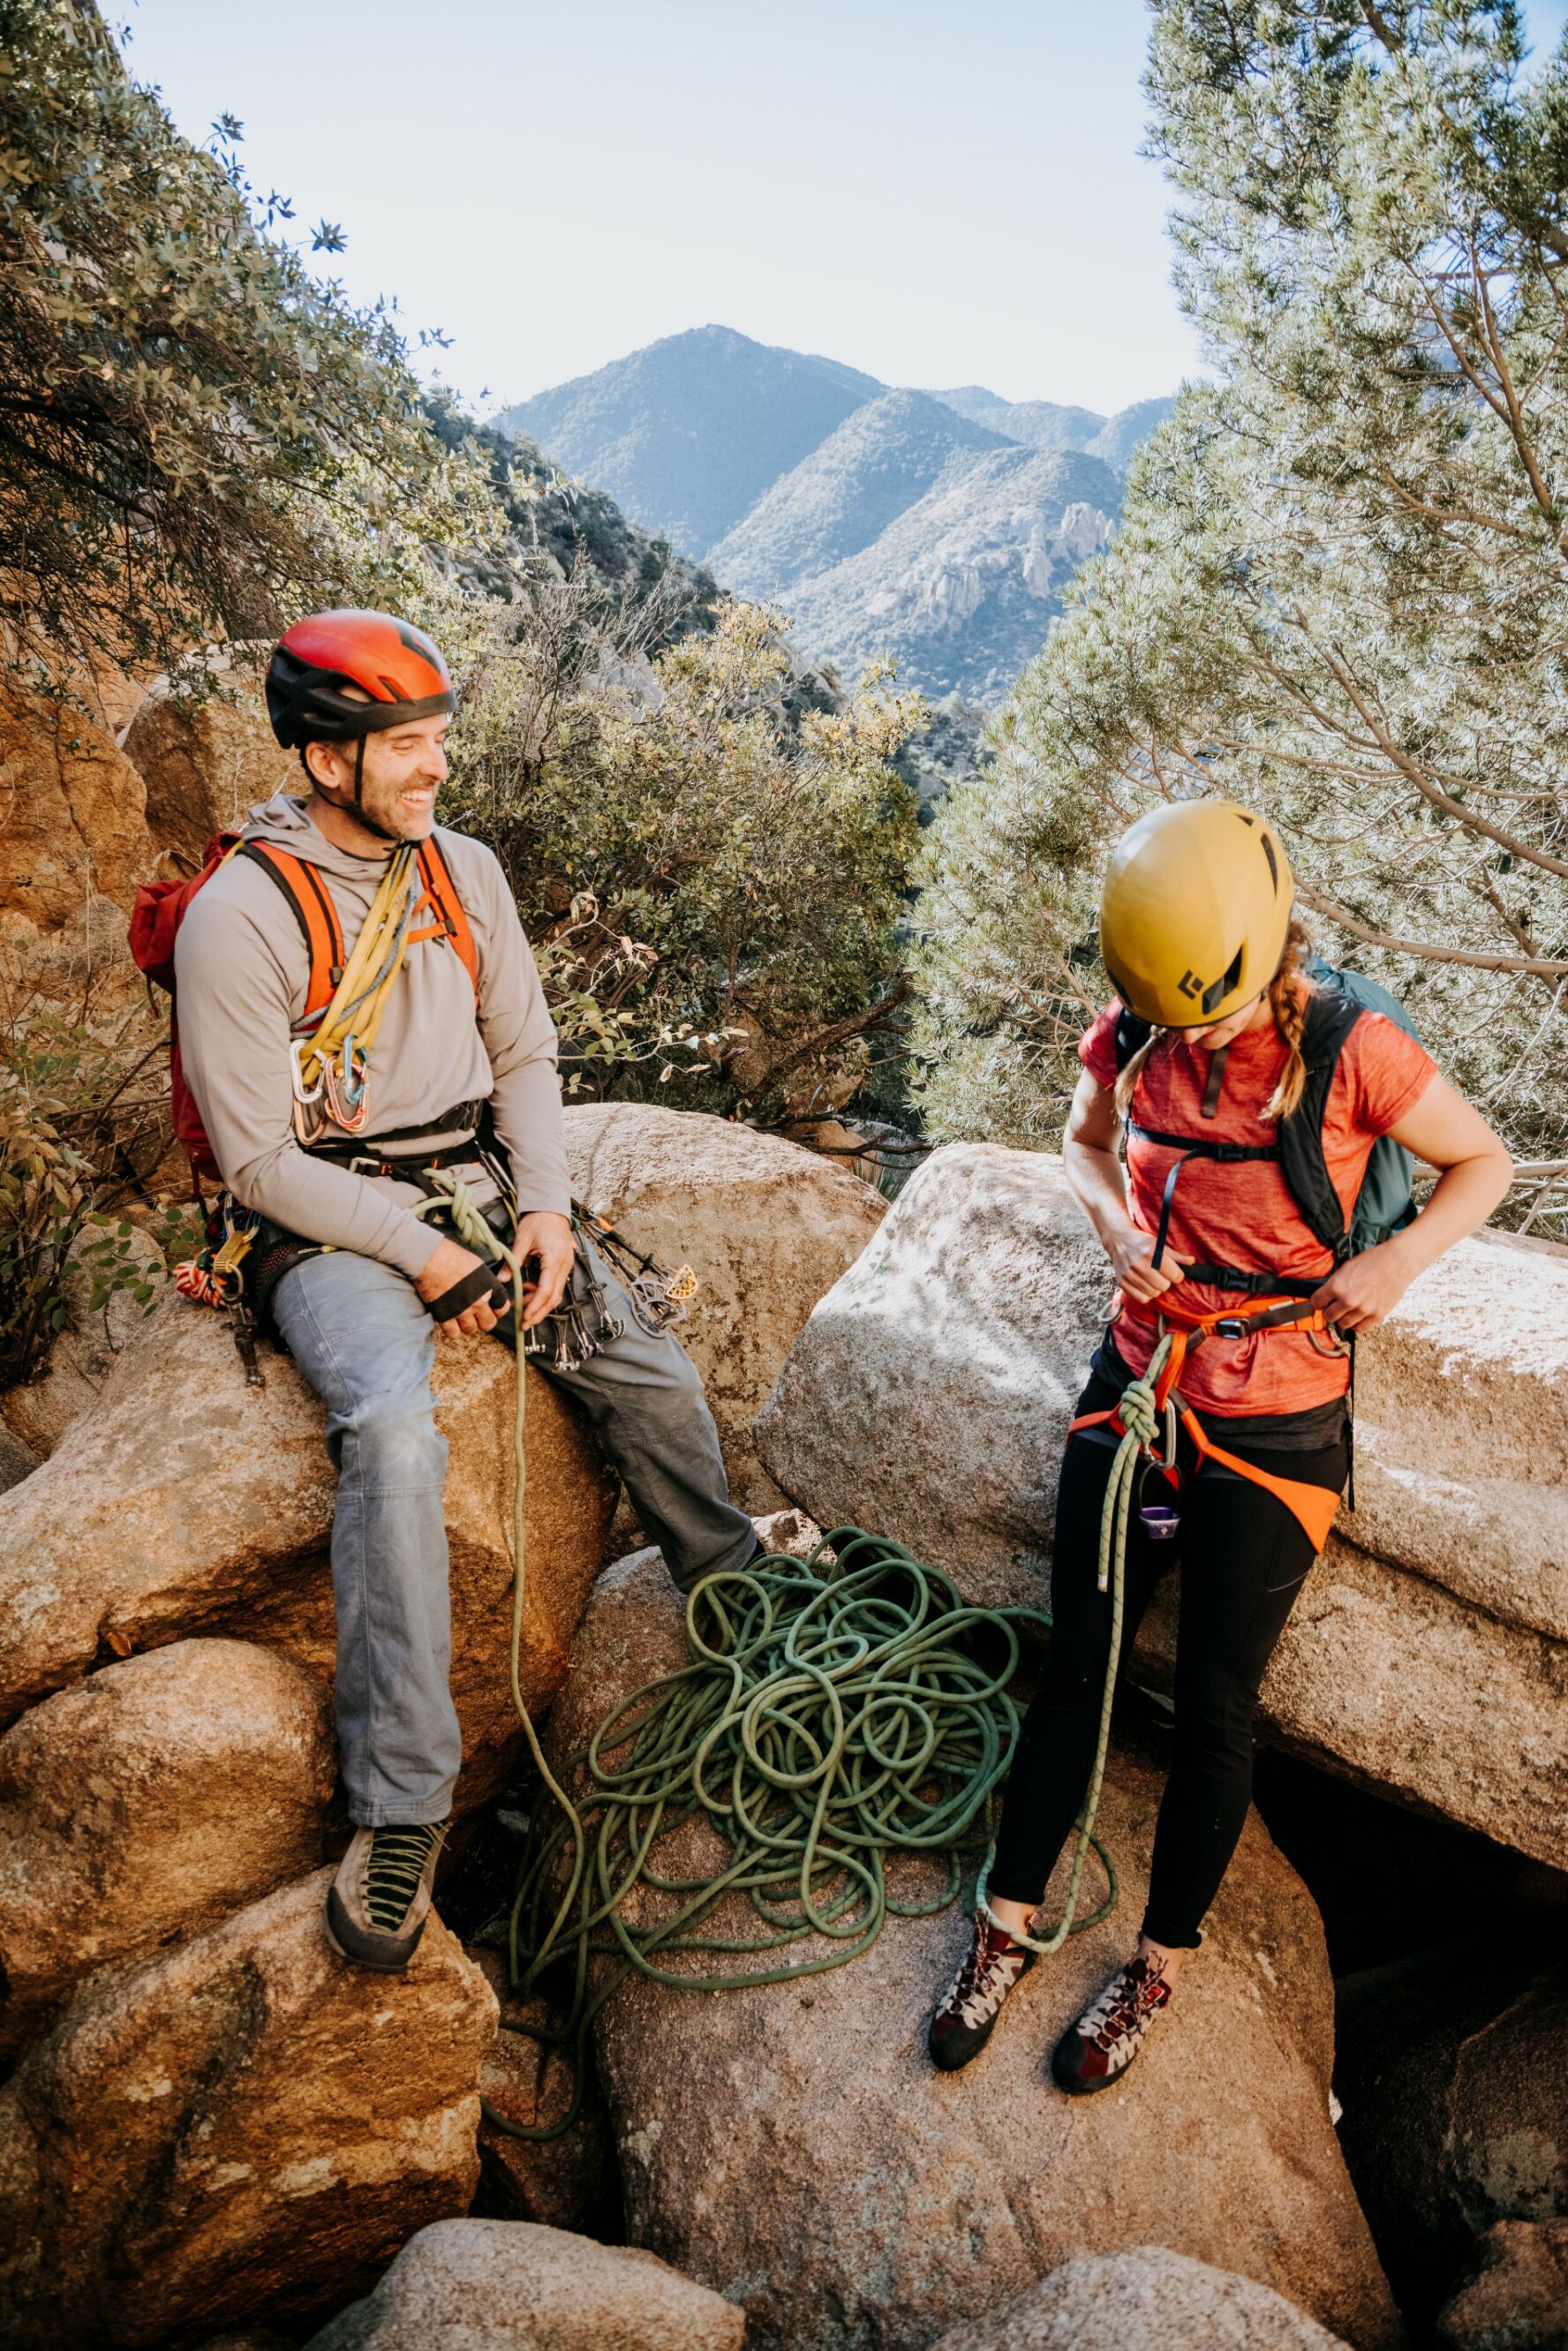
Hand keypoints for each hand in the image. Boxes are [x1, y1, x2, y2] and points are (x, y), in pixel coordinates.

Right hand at [416, 1236, 501, 1338]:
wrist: (431, 1258)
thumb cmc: (452, 1254)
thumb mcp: (477, 1264)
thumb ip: (485, 1280)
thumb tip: (487, 1288)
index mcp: (489, 1287)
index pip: (502, 1307)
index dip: (498, 1310)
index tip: (492, 1309)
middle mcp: (479, 1301)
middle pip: (489, 1324)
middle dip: (484, 1321)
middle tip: (477, 1316)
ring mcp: (462, 1311)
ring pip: (471, 1330)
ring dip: (467, 1325)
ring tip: (461, 1317)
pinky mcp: (445, 1315)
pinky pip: (453, 1333)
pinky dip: (452, 1329)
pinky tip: (449, 1321)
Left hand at [514, 1210, 575, 1330]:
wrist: (551, 1208)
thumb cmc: (537, 1221)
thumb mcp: (522, 1239)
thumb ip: (513, 1261)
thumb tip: (502, 1280)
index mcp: (554, 1259)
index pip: (546, 1290)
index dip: (535, 1307)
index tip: (524, 1318)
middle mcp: (564, 1265)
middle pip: (554, 1297)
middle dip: (539, 1313)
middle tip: (523, 1324)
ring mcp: (566, 1266)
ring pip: (556, 1294)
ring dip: (540, 1304)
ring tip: (521, 1306)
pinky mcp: (563, 1266)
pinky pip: (555, 1285)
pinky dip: (542, 1293)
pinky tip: (528, 1291)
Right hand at [1104, 1221, 1188, 1305]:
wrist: (1118, 1240)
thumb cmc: (1141, 1242)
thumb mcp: (1159, 1244)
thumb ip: (1176, 1256)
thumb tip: (1192, 1262)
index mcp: (1151, 1253)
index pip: (1174, 1275)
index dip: (1178, 1275)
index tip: (1174, 1272)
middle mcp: (1139, 1264)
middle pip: (1164, 1286)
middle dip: (1166, 1282)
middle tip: (1162, 1275)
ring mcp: (1129, 1274)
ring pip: (1153, 1293)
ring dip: (1156, 1288)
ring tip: (1153, 1280)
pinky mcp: (1122, 1282)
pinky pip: (1141, 1298)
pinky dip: (1146, 1295)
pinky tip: (1146, 1286)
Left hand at [1308, 1237, 1415, 1332]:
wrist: (1397, 1262)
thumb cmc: (1374, 1261)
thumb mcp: (1346, 1267)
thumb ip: (1335, 1283)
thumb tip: (1326, 1295)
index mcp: (1337, 1286)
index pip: (1316, 1302)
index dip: (1317, 1302)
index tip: (1319, 1303)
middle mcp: (1348, 1300)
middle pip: (1329, 1316)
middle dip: (1329, 1312)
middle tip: (1333, 1308)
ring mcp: (1363, 1309)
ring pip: (1343, 1324)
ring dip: (1342, 1319)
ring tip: (1347, 1312)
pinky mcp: (1377, 1315)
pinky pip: (1360, 1329)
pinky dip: (1356, 1325)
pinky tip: (1357, 1318)